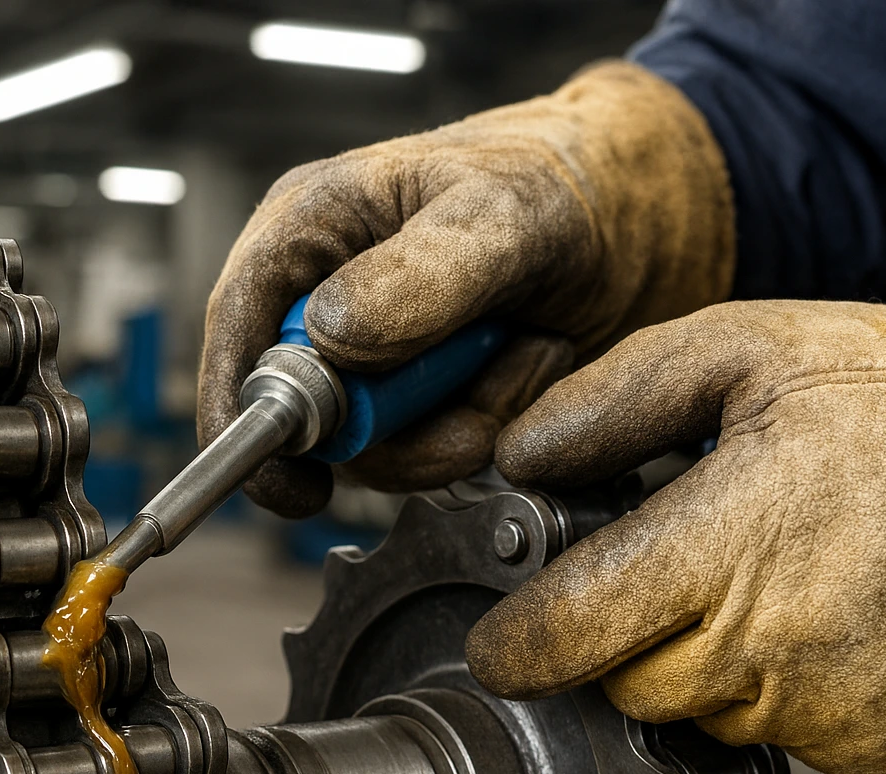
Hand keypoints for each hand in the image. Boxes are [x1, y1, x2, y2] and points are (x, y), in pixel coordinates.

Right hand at [198, 61, 734, 517]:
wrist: (648, 220)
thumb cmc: (570, 180)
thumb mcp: (506, 214)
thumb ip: (423, 276)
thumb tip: (333, 339)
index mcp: (314, 228)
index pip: (237, 328)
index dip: (245, 413)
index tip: (293, 481)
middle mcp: (330, 296)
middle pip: (307, 413)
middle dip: (400, 424)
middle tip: (481, 373)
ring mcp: (379, 356)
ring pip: (377, 450)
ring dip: (460, 422)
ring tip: (520, 349)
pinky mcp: (426, 399)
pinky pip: (434, 456)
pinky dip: (490, 425)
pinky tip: (526, 364)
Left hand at [466, 300, 885, 773]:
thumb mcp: (748, 349)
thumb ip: (616, 401)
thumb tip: (518, 458)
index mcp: (722, 548)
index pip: (567, 633)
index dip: (516, 644)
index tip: (501, 642)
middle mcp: (763, 649)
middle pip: (621, 681)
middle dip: (616, 636)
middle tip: (665, 566)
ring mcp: (816, 710)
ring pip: (693, 710)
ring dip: (698, 658)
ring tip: (760, 576)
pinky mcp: (862, 748)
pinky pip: (771, 731)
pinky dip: (770, 687)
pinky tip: (813, 617)